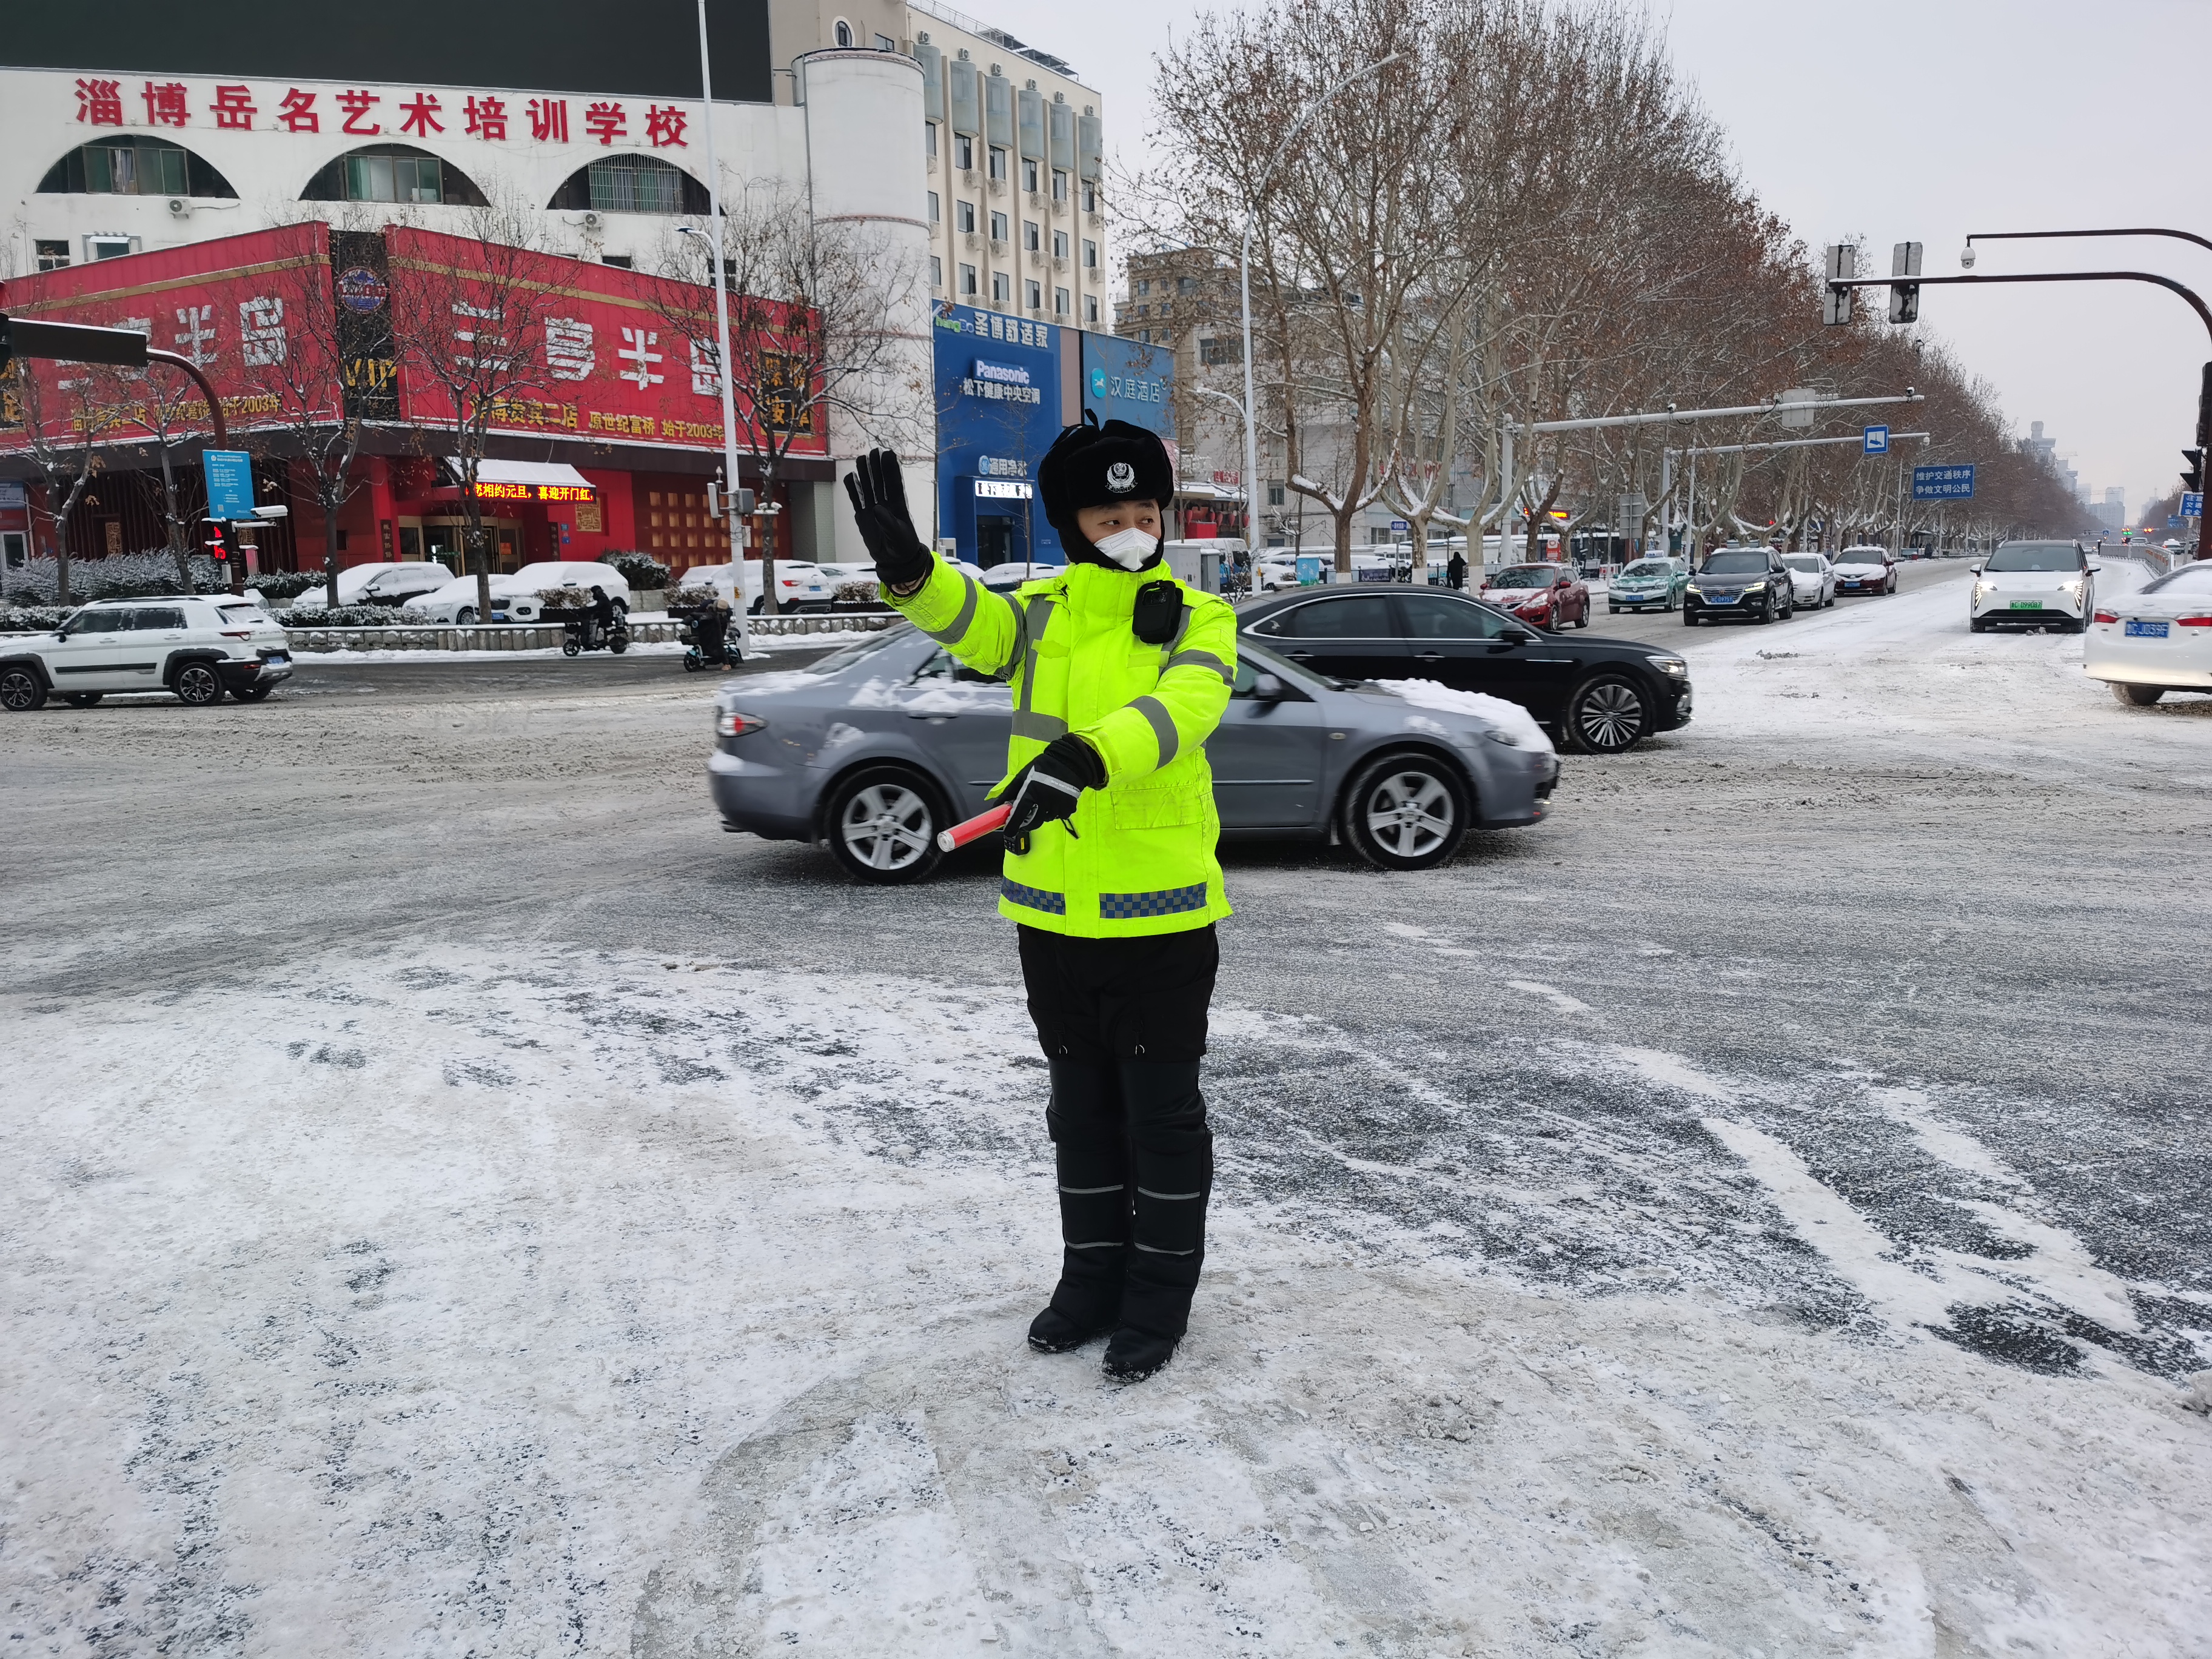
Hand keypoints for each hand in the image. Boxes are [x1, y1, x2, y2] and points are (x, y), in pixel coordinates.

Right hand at [843, 449, 932, 588]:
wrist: (894, 560)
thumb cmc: (902, 547)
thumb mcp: (898, 536)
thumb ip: (889, 523)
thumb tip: (877, 508)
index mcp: (898, 506)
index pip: (894, 484)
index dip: (891, 469)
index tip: (889, 454)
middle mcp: (885, 504)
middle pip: (880, 482)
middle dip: (877, 467)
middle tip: (874, 451)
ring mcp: (873, 509)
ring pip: (868, 488)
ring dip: (865, 474)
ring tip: (862, 459)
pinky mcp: (863, 516)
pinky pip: (857, 500)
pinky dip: (853, 489)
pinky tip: (850, 477)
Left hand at [990, 734, 1105, 846]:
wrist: (1068, 762)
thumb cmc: (1041, 768)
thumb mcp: (1022, 777)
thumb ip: (1009, 793)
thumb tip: (996, 807)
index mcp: (1031, 793)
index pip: (1019, 814)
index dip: (1012, 826)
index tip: (1008, 832)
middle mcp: (1044, 802)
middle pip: (1033, 823)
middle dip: (1027, 823)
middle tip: (1026, 818)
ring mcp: (1057, 806)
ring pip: (1046, 819)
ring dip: (1041, 815)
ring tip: (1043, 803)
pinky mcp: (1068, 808)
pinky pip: (1058, 816)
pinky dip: (1054, 812)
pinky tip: (1054, 801)